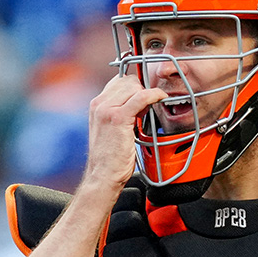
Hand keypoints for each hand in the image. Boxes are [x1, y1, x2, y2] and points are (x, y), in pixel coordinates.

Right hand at [86, 75, 167, 189]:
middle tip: (145, 110)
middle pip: (128, 81)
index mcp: (97, 105)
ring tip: (146, 114)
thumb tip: (141, 102)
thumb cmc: (110, 157)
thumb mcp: (112, 128)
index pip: (119, 81)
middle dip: (141, 91)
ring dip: (146, 95)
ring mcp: (107, 109)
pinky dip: (154, 95)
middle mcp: (99, 104)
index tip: (142, 100)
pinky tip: (160, 98)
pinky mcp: (118, 117)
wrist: (103, 175)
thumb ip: (121, 112)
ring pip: (134, 86)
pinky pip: (141, 97)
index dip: (134, 88)